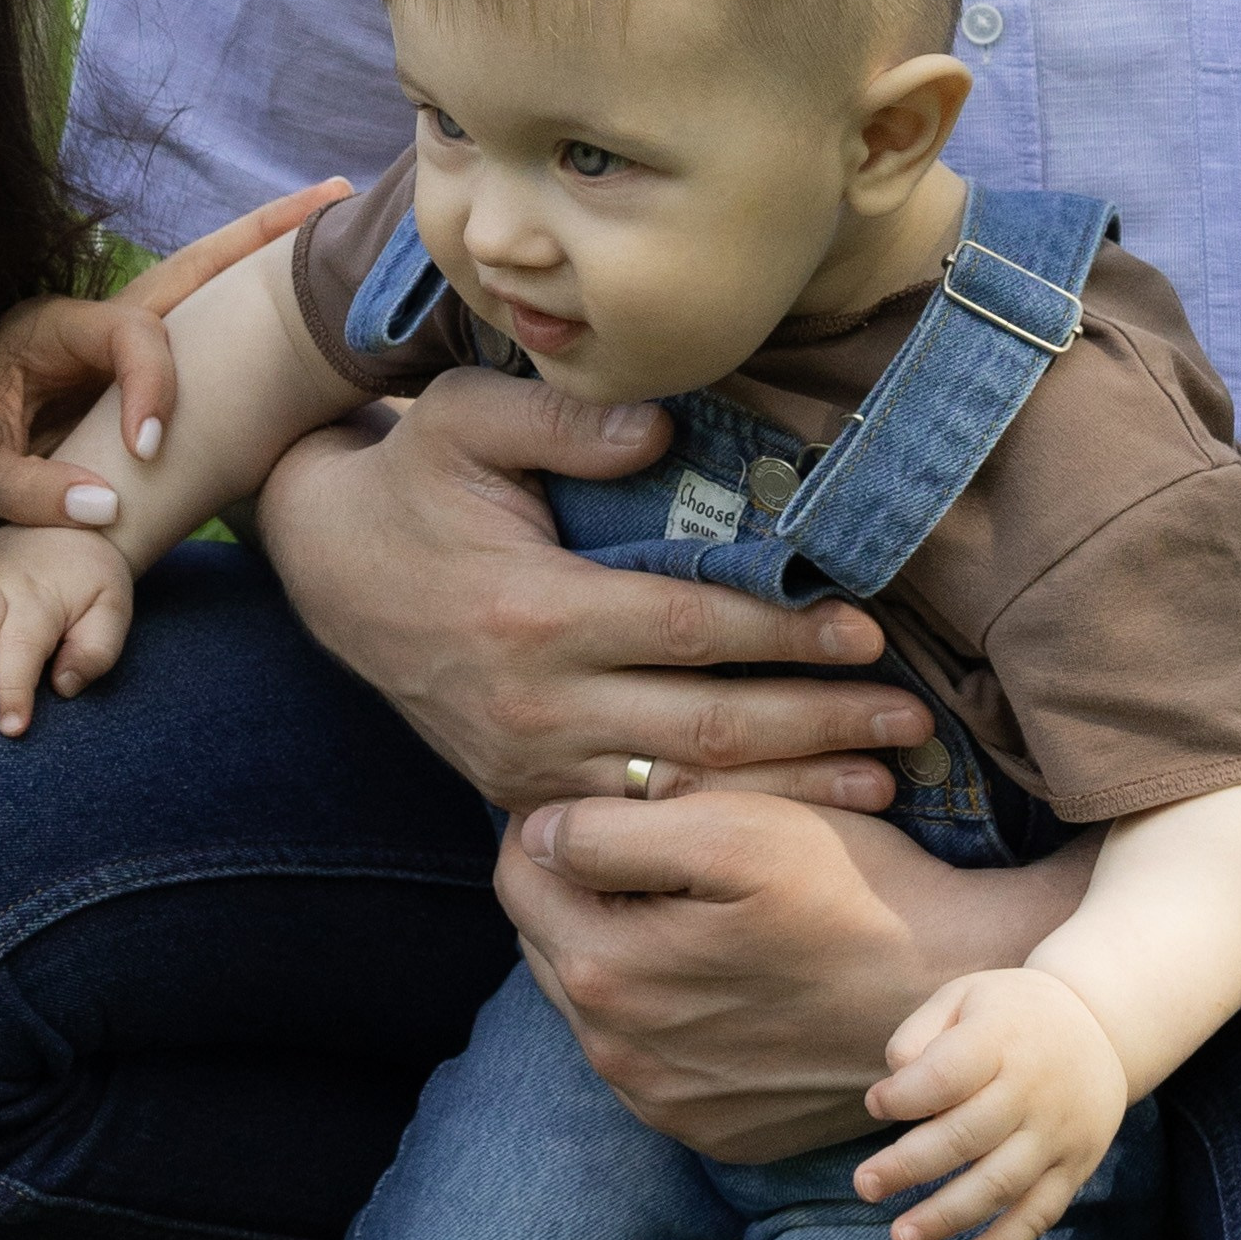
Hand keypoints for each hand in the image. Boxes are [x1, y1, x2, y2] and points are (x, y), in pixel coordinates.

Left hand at [0, 179, 348, 528]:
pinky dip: (242, 302)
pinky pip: (193, 330)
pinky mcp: (125, 371)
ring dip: (261, 255)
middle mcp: (85, 321)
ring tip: (330, 214)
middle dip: (256, 236)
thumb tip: (111, 505)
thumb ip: (33, 492)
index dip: (155, 387)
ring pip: (197, 288)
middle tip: (331, 197)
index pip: (129, 336)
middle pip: (185, 269)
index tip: (152, 452)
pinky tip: (289, 285)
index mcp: (44, 331)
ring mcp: (110, 340)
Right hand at [255, 372, 931, 817]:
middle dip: (819, 725)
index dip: (785, 634)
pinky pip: (638, 820)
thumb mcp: (464, 418)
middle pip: (707, 724)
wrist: (327, 567)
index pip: (690, 629)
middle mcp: (535, 702)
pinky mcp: (520, 791)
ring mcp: (527, 759)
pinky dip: (718, 821)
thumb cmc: (414, 479)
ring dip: (789, 791)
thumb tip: (668, 430)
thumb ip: (564, 421)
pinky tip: (787, 819)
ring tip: (884, 785)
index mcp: (535, 612)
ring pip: (682, 791)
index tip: (872, 630)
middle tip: (912, 722)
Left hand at [500, 790, 1096, 1163]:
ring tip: (692, 905)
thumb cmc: (850, 892)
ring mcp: (663, 1103)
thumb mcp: (732, 831)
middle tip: (650, 846)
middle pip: (548, 941)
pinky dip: (664, 1009)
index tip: (602, 798)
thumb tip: (532, 833)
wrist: (957, 1002)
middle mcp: (618, 1056)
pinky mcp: (709, 1129)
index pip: (516, 878)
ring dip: (618, 947)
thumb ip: (611, 832)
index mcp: (607, 974)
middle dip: (578, 888)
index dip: (549, 823)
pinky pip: (647, 1055)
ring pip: (592, 999)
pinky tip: (725, 971)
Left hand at [855, 968, 1130, 1239]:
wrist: (1101, 1026)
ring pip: (1000, 1184)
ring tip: (901, 1239)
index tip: (874, 1104)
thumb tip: (892, 1081)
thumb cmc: (1010, 1013)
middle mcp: (1032, 1090)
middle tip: (864, 1186)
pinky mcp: (1075, 1168)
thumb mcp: (965, 996)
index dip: (905, 1096)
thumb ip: (922, 1033)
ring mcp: (1057, 1135)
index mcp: (999, 1040)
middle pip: (966, 1136)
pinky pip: (1038, 1214)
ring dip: (948, 1217)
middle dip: (910, 1166)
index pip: (947, 1075)